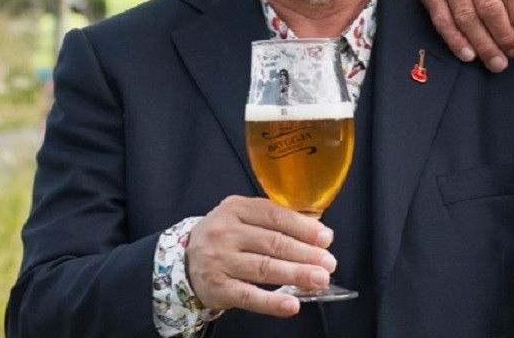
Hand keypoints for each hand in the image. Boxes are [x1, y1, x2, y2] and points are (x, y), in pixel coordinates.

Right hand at [184, 196, 337, 316]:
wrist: (185, 261)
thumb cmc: (225, 238)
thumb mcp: (243, 218)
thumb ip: (275, 222)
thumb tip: (318, 235)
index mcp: (236, 208)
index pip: (274, 216)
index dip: (303, 228)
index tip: (325, 238)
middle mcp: (225, 232)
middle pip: (272, 243)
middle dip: (305, 254)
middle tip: (328, 263)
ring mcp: (219, 261)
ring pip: (263, 268)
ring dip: (296, 274)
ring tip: (319, 279)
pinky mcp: (218, 288)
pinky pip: (248, 296)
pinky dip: (271, 302)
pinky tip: (291, 304)